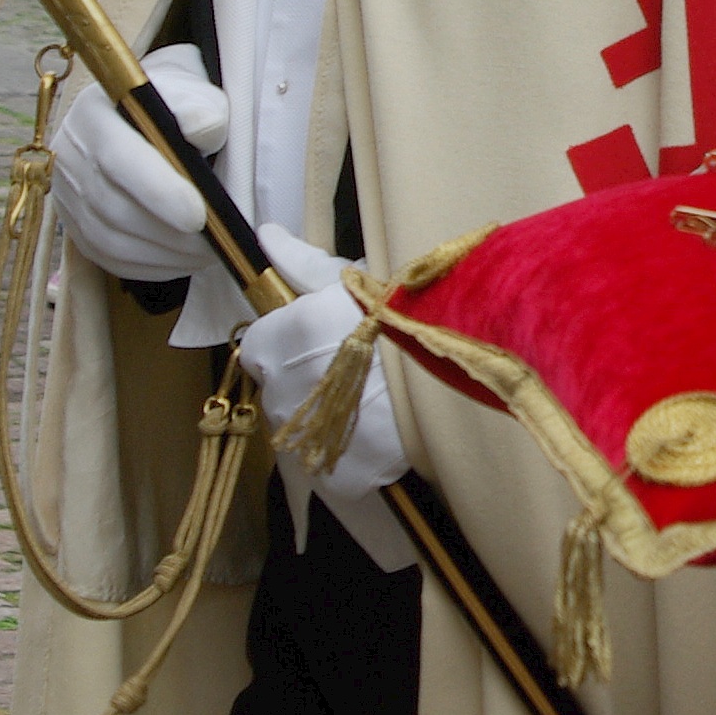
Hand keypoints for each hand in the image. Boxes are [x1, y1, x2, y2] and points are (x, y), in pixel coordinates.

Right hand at [49, 44, 227, 282]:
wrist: (147, 117)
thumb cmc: (177, 106)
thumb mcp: (193, 93)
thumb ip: (202, 107)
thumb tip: (204, 128)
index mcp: (94, 114)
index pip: (118, 159)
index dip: (158, 191)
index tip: (199, 216)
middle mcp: (70, 156)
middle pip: (114, 207)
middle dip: (170, 234)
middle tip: (217, 243)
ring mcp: (67, 196)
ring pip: (112, 241)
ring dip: (165, 254)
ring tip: (210, 253)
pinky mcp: (76, 227)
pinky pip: (110, 259)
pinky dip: (152, 266)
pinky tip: (185, 260)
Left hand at [237, 226, 407, 501]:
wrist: (456, 365)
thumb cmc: (400, 315)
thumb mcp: (352, 279)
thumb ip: (302, 263)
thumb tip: (265, 236)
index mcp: (278, 340)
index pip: (259, 346)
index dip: (290, 340)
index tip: (323, 337)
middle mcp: (280, 391)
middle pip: (279, 386)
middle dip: (307, 378)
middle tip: (356, 367)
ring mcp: (309, 441)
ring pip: (303, 428)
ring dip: (325, 416)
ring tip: (370, 400)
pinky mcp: (335, 478)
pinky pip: (330, 467)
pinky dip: (349, 454)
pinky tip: (378, 432)